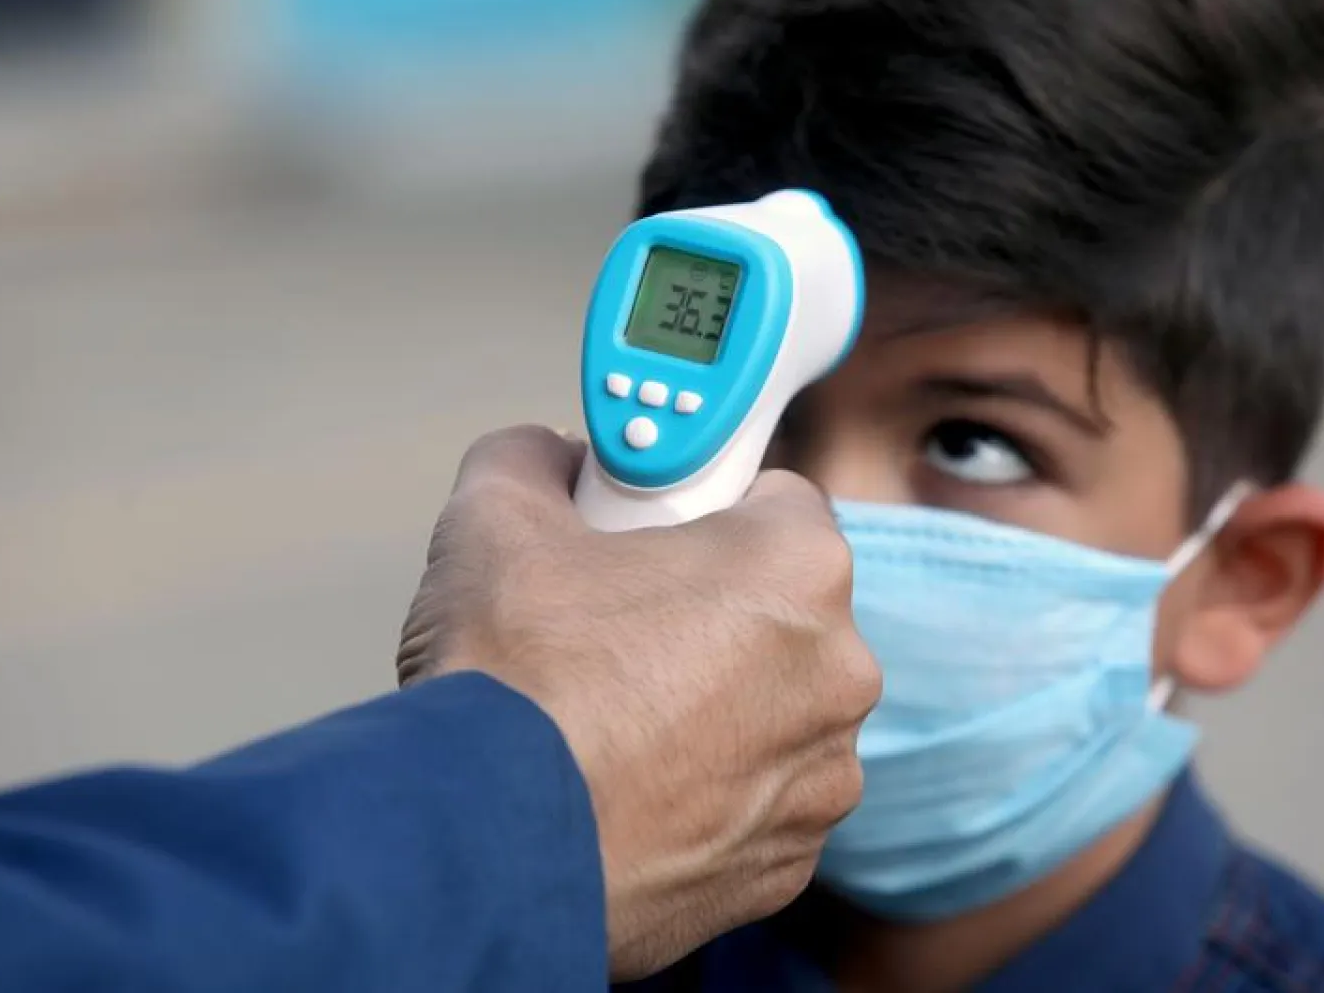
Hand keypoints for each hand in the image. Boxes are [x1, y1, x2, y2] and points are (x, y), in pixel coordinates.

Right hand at [397, 426, 879, 979]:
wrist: (485, 852)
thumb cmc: (513, 684)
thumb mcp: (495, 515)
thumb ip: (535, 458)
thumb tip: (548, 460)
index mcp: (797, 568)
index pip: (776, 499)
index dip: (707, 507)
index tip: (658, 531)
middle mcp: (838, 675)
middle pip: (778, 611)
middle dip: (709, 611)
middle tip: (617, 627)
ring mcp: (820, 780)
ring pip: (770, 712)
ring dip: (712, 708)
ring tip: (611, 718)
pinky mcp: (787, 865)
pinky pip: (753, 801)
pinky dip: (704, 793)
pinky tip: (626, 788)